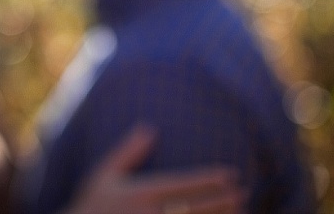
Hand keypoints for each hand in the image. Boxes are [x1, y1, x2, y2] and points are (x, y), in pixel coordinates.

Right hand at [65, 125, 245, 213]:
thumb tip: (149, 129)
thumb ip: (128, 152)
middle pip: (194, 207)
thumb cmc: (90, 205)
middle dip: (221, 200)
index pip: (182, 185)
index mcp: (139, 194)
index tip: (230, 175)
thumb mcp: (104, 174)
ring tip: (240, 210)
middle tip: (243, 192)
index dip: (209, 180)